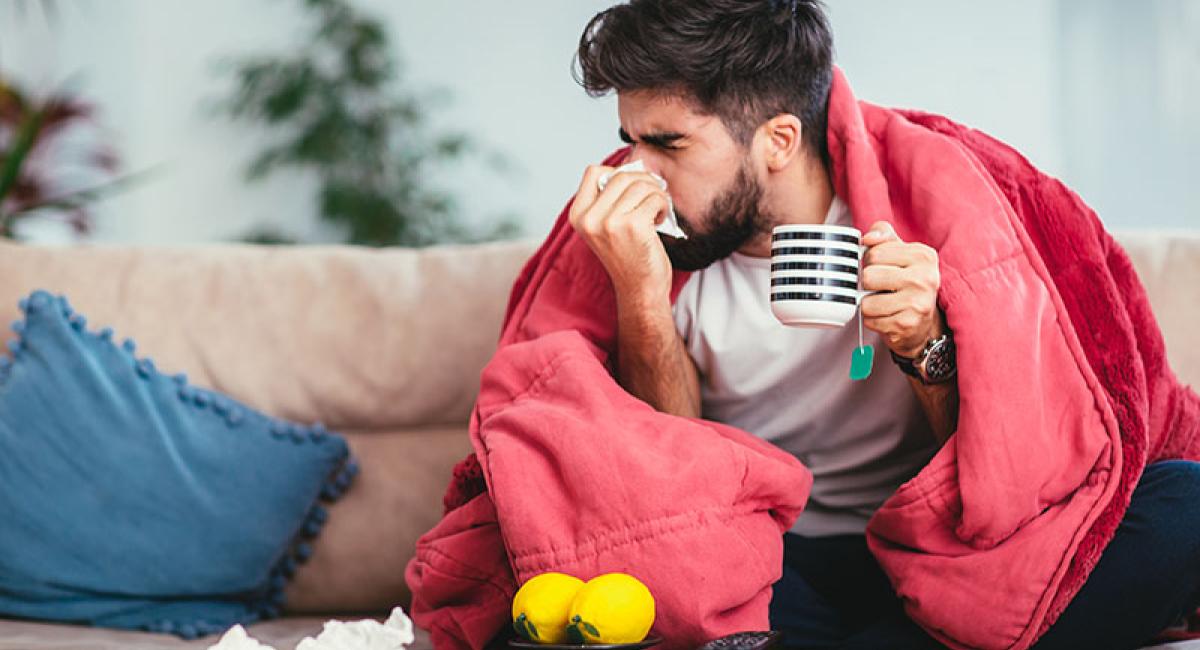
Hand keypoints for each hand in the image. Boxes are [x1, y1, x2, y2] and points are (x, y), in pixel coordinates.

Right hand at [568, 165, 673, 308]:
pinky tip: (660, 220)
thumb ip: (610, 199)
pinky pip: (655, 198)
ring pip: (641, 185)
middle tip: (652, 198)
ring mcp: (610, 222)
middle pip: (621, 175)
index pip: (593, 171)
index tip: (630, 190)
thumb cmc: (628, 256)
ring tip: (656, 211)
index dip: (617, 174)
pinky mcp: (633, 226)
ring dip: (656, 194)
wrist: (640, 290)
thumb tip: (633, 166)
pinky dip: (663, 206)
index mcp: (578, 215)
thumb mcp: (606, 226)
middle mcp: (589, 218)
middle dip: (643, 182)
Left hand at [860, 221, 943, 358]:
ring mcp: (918, 303)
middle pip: (868, 276)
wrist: (923, 322)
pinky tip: (887, 316)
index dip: (870, 262)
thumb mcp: (900, 253)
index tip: (881, 268)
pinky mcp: (907, 324)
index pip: (874, 253)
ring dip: (868, 304)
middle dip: (868, 283)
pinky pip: (870, 321)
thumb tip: (868, 238)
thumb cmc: (908, 283)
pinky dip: (873, 320)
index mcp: (923, 255)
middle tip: (881, 287)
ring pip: (866, 302)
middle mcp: (925, 278)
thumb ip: (883, 236)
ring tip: (883, 302)